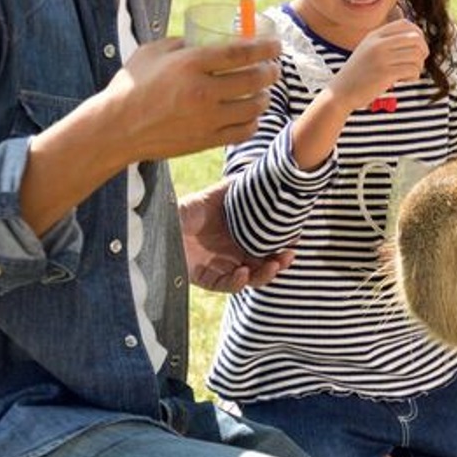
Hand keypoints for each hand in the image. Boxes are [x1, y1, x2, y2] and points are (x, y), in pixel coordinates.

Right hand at [105, 36, 280, 162]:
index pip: (241, 53)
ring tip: (263, 91)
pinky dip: (253, 121)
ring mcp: (206, 119)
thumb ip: (184, 43)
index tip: (276, 45)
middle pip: (254, 79)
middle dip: (271, 72)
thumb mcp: (154, 52)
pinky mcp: (206, 140)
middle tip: (273, 68)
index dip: (265, 47)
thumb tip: (212, 37)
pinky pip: (243, 130)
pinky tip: (250, 114)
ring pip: (254, 107)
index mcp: (189, 64)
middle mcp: (202, 91)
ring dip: (264, 97)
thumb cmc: (133, 85)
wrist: (116, 128)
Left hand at [179, 180, 294, 292]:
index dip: (283, 245)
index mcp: (240, 236)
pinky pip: (225, 285)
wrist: (162, 218)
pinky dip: (237, 282)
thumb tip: (268, 170)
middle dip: (279, 263)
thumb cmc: (190, 204)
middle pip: (263, 264)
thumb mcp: (220, 193)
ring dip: (264, 275)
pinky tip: (242, 273)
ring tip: (272, 265)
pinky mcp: (204, 277)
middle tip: (288, 255)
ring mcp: (220, 266)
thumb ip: (242, 184)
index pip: (268, 245)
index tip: (295, 237)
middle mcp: (233, 253)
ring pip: (249, 278)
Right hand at [329, 19, 428, 110]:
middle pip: (416, 39)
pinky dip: (413, 76)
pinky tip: (403, 80)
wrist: (341, 92)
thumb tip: (417, 39)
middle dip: (422, 51)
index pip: (406, 24)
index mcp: (375, 35)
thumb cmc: (359, 74)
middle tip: (416, 63)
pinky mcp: (385, 73)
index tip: (415, 48)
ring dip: (418, 66)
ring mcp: (382, 57)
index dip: (418, 34)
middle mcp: (378, 43)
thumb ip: (387, 42)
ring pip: (416, 55)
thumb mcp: (368, 50)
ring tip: (408, 73)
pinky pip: (412, 70)